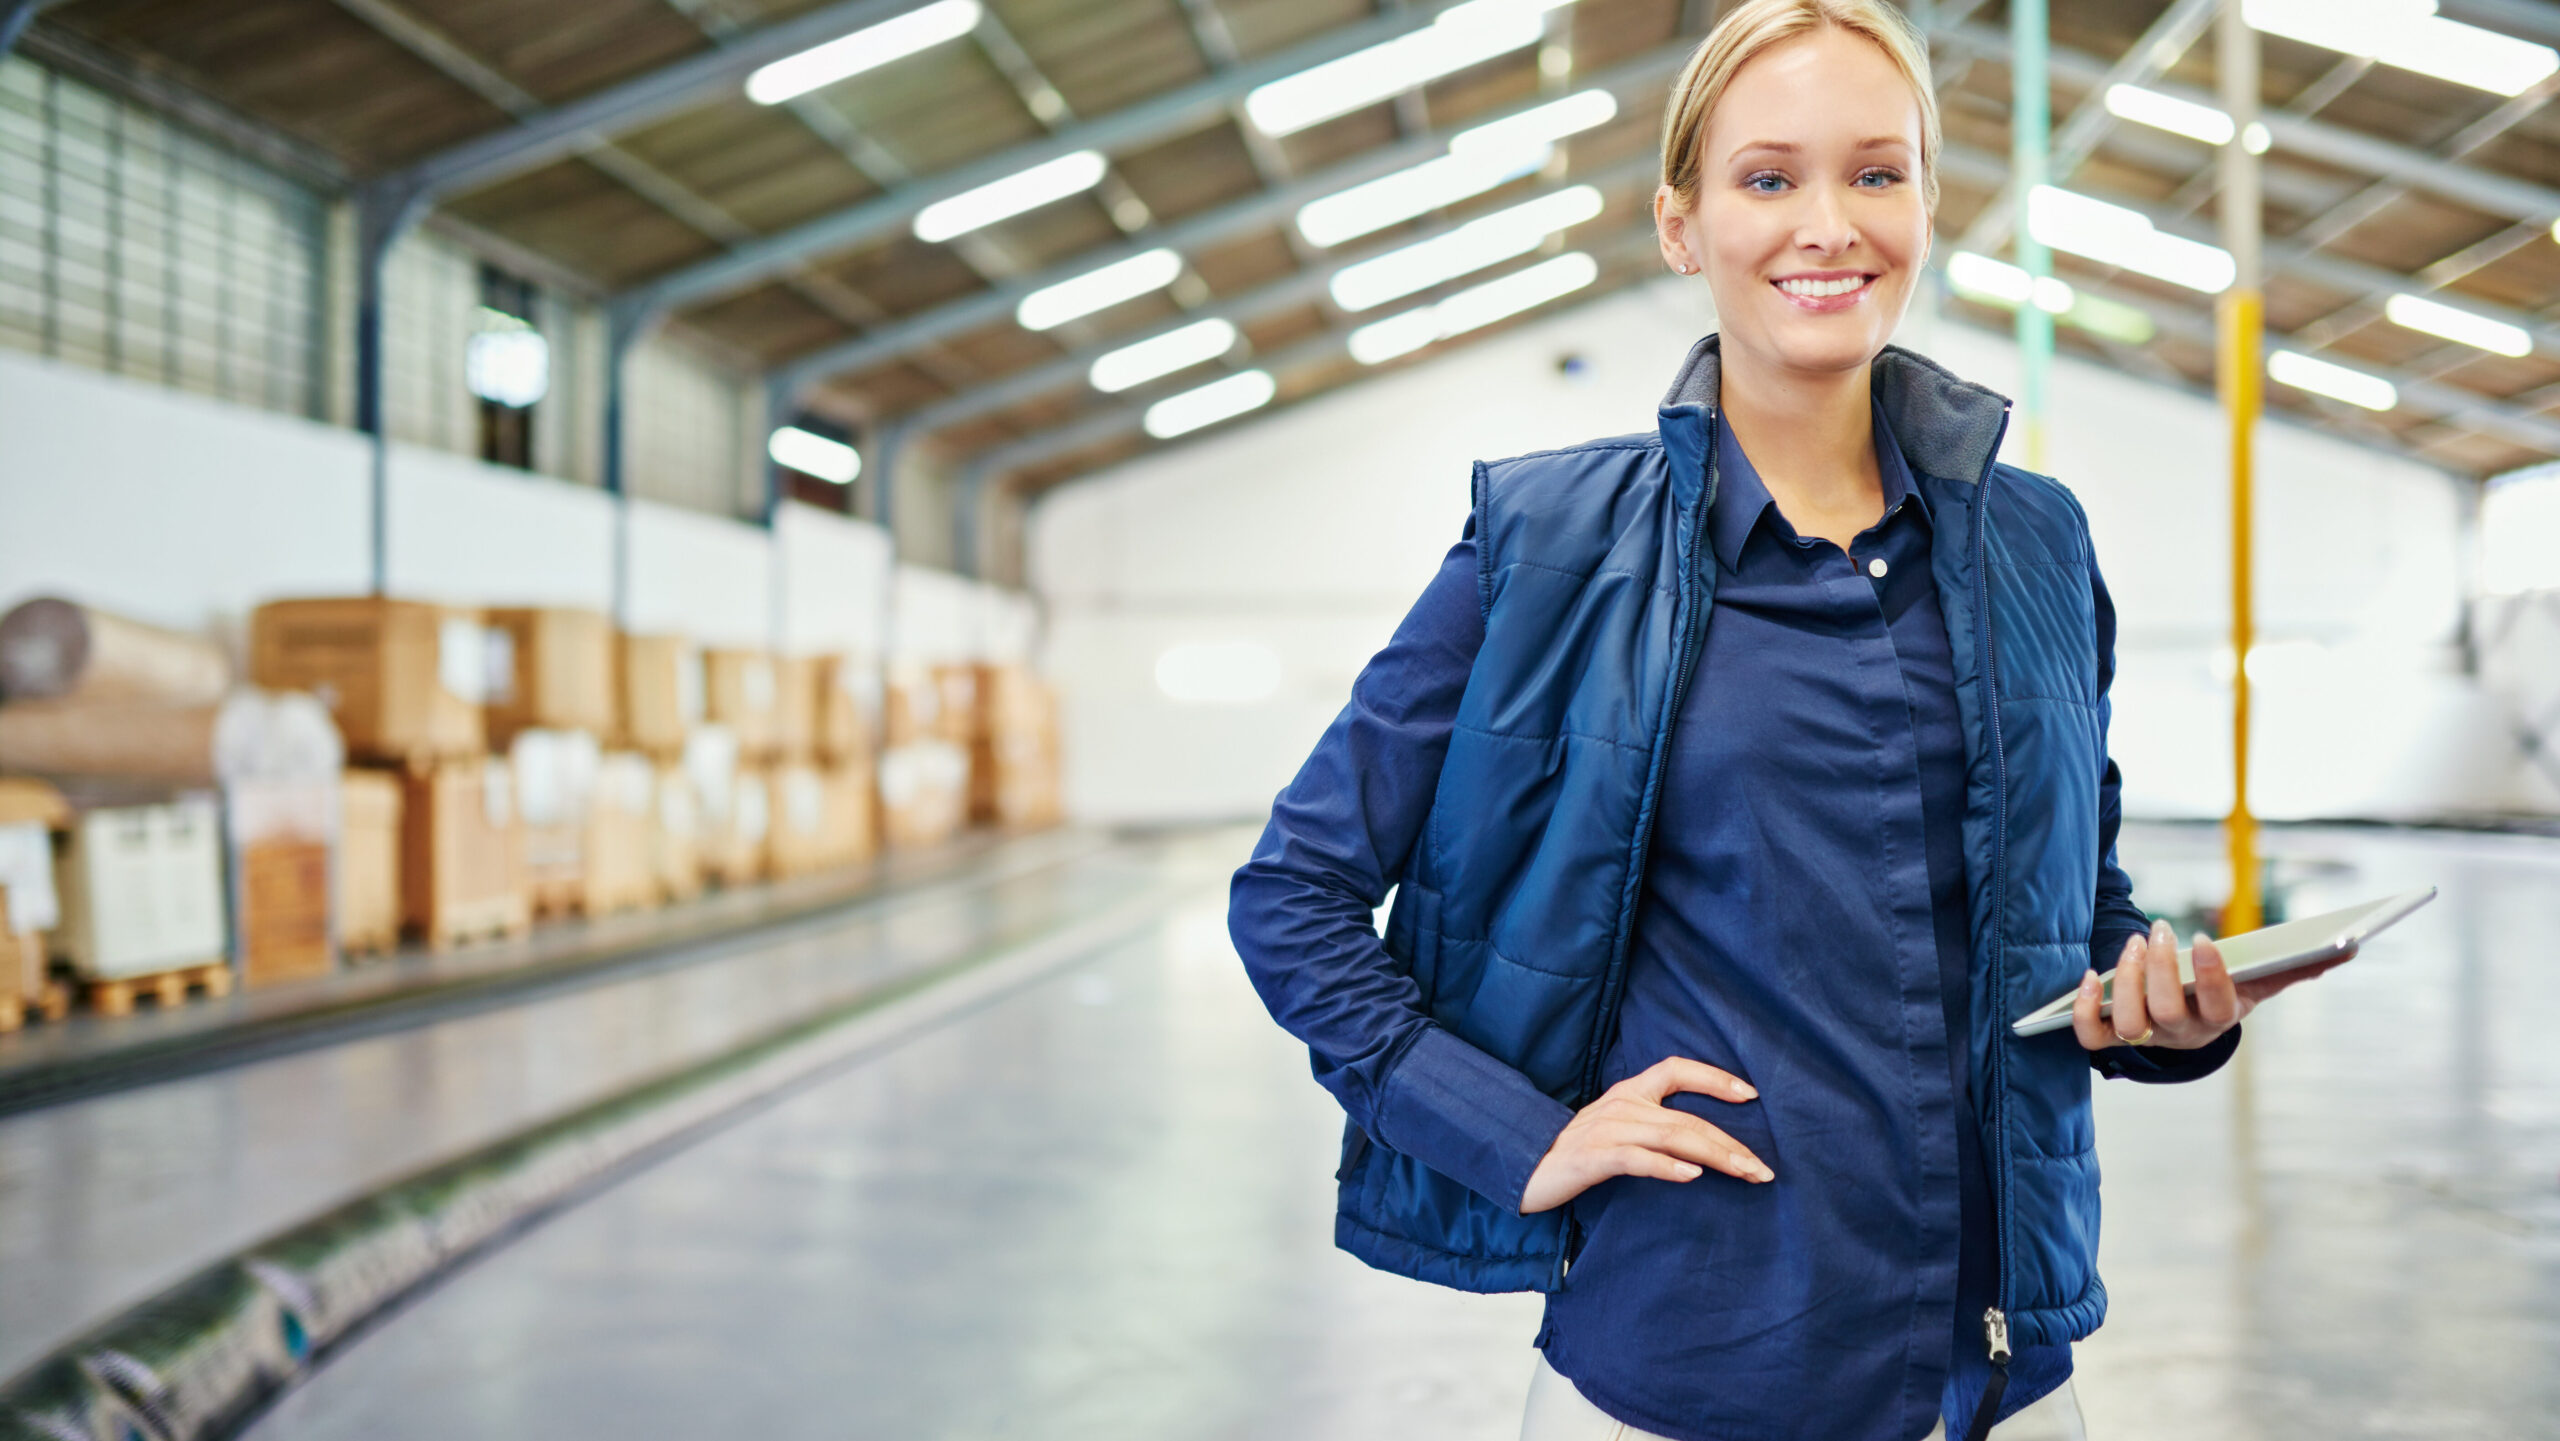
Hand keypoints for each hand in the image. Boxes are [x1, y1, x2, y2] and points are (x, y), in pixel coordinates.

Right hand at [1520, 1057, 1769, 1213]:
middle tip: (1763, 1169)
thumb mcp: (1616, 1126)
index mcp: (1629, 1092)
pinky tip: (1692, 1176)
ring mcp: (1608, 1130)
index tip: (1751, 1095)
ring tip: (1745, 1173)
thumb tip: (1701, 1145)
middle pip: (1688, 1118)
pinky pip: (1638, 1159)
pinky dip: (1668, 1167)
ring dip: (1715, 1156)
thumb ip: (1651, 1125)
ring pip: (1673, 1137)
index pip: (1677, 1069)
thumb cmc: (1576, 1152)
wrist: (1524, 1168)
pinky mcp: (1595, 1158)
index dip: (1715, 1078)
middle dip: (1731, 1144)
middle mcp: (1622, 1105)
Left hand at [2073, 918, 2352, 1052]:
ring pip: (2129, 1022)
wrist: (2183, 1020)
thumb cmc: (2221, 991)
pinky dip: (2083, 1009)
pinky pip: (2090, 1035)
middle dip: (2160, 969)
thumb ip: (2296, 965)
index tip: (2202, 940)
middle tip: (2161, 928)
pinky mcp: (2110, 1034)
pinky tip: (2087, 975)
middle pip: (2167, 1013)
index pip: (2219, 1007)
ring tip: (2134, 942)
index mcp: (2219, 1019)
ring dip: (2125, 980)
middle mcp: (2181, 1034)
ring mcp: (2145, 1036)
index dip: (2209, 976)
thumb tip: (2348, 949)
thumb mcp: (2258, 981)